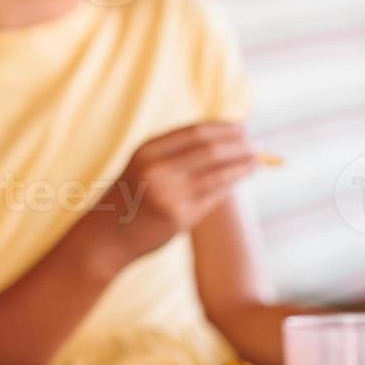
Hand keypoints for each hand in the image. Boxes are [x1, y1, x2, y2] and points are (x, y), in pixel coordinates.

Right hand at [94, 122, 258, 261]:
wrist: (106, 236)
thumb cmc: (131, 196)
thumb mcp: (143, 165)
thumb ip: (176, 151)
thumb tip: (227, 136)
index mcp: (146, 151)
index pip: (197, 132)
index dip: (225, 128)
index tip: (244, 128)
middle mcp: (155, 170)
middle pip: (212, 149)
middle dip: (241, 145)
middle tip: (258, 145)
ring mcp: (168, 194)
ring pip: (220, 173)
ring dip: (244, 165)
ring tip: (257, 160)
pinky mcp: (179, 217)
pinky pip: (215, 196)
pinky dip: (232, 185)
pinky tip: (240, 179)